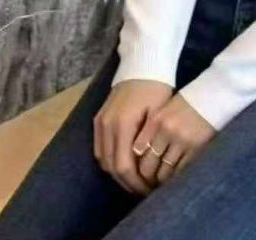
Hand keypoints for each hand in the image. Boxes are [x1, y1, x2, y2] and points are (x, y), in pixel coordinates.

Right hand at [93, 80, 172, 195]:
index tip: (149, 189)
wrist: (143, 65)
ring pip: (103, 160)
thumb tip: (144, 167)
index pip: (123, 166)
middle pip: (111, 167)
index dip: (135, 182)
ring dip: (117, 173)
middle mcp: (106, 126)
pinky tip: (125, 164)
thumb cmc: (157, 88)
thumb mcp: (158, 114)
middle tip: (144, 190)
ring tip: (136, 180)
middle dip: (127, 182)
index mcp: (122, 125)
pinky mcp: (98, 120)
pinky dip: (110, 160)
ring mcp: (99, 123)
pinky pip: (100, 149)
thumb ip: (147, 141)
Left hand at [132, 93, 217, 187]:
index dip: (136, 163)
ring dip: (161, 180)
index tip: (138, 170)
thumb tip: (140, 153)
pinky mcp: (196, 148)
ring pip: (164, 171)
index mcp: (156, 120)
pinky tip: (176, 178)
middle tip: (148, 183)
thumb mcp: (166, 109)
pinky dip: (176, 177)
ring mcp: (181, 141)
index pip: (138, 150)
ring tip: (162, 183)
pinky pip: (180, 170)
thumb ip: (152, 128)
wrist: (214, 95)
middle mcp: (165, 131)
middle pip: (148, 164)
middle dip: (146, 177)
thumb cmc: (188, 102)